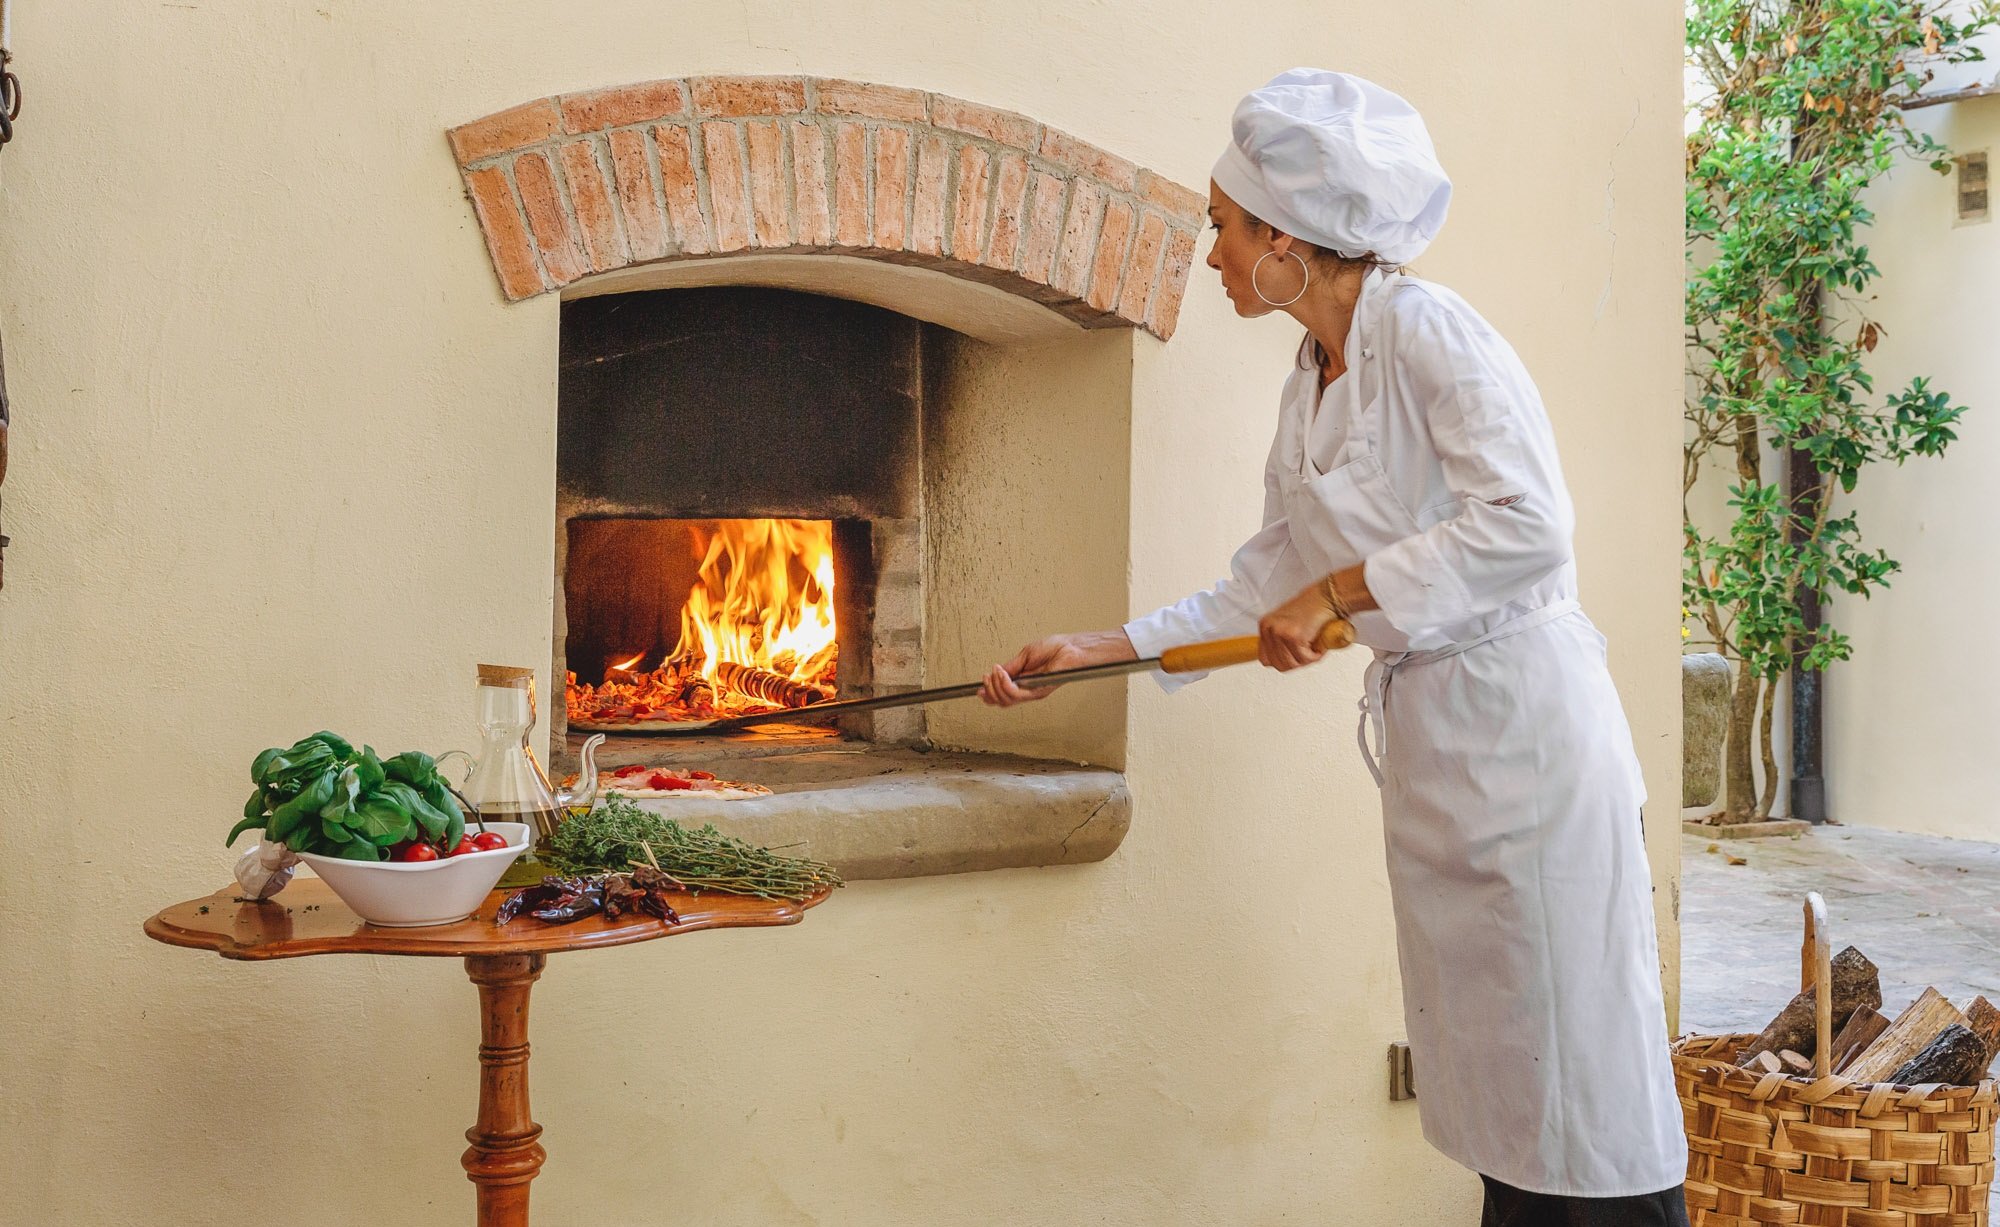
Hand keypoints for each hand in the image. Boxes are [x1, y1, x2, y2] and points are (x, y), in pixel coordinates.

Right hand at [980, 630, 1137, 707]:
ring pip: (1007, 700)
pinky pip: (1017, 694)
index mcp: (1024, 681)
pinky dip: (1005, 685)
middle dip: (989, 690)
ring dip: (995, 686)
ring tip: (994, 673)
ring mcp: (1033, 692)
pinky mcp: (1039, 691)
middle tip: (986, 677)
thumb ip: (1011, 667)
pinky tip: (1002, 674)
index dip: (988, 693)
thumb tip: (995, 674)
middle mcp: (1028, 690)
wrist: (1072, 648)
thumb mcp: (1025, 655)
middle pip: (1001, 701)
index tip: (979, 687)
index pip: (1003, 695)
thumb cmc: (1057, 648)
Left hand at [1257, 582, 1337, 671]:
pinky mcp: (1294, 637)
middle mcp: (1270, 628)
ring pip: (1292, 663)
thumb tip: (1280, 658)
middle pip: (1278, 664)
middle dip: (1296, 662)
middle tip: (1308, 652)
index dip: (1282, 661)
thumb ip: (1280, 640)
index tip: (1294, 657)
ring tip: (1314, 646)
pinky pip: (1304, 659)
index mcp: (1265, 625)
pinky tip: (1319, 643)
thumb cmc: (1313, 608)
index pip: (1265, 658)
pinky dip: (1316, 655)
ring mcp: (1281, 632)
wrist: (1328, 597)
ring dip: (1307, 659)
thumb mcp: (1288, 623)